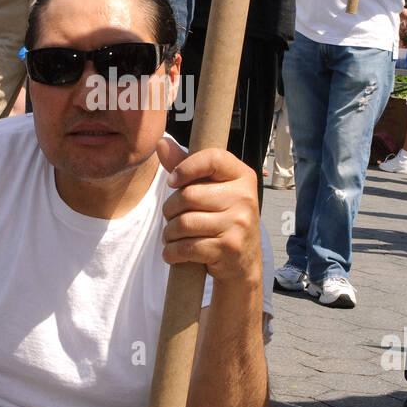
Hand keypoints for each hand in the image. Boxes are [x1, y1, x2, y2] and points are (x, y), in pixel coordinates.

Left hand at [156, 138, 261, 286]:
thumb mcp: (211, 190)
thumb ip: (186, 166)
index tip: (172, 181)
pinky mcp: (228, 248)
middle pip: (189, 195)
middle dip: (170, 208)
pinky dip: (172, 252)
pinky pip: (187, 247)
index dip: (186, 167)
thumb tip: (161, 143)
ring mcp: (239, 224)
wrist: (243, 263)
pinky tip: (173, 252)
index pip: (213, 158)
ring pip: (184, 223)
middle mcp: (245, 198)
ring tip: (171, 236)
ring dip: (169, 232)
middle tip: (171, 217)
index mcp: (243, 176)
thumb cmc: (222, 219)